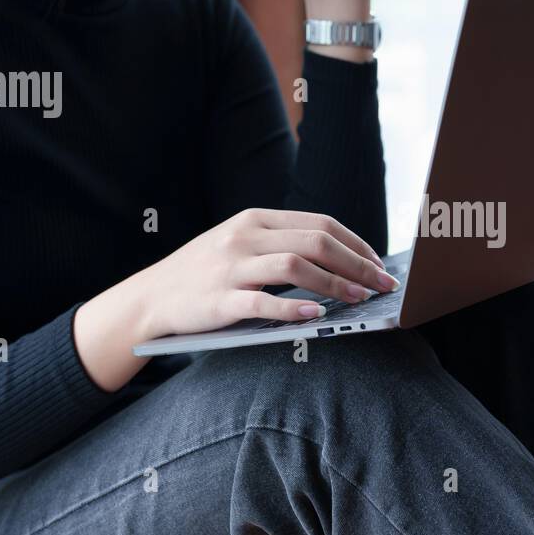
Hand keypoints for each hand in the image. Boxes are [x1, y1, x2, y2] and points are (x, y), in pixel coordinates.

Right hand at [138, 208, 399, 339]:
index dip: (357, 244)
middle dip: (357, 264)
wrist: (151, 296)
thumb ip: (281, 243)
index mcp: (256, 219)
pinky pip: (263, 302)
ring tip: (359, 299)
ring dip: (335, 283)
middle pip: (316, 242)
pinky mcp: (220, 300)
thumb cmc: (205, 273)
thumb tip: (339, 259)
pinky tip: (316, 316)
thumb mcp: (240, 243)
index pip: (321, 223)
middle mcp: (245, 237)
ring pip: (296, 266)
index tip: (379, 264)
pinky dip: (293, 308)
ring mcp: (231, 267)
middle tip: (383, 285)